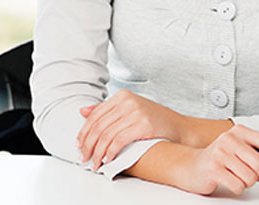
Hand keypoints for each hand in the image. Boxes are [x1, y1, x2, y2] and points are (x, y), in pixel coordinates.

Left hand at [77, 90, 202, 169]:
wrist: (179, 127)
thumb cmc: (155, 120)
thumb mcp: (130, 109)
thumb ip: (107, 110)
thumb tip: (83, 111)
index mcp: (122, 96)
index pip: (95, 116)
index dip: (84, 133)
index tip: (79, 145)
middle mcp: (128, 102)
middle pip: (99, 126)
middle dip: (88, 145)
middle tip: (84, 158)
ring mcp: (136, 112)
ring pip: (106, 135)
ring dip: (98, 152)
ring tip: (95, 162)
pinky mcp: (143, 125)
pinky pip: (118, 141)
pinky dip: (110, 152)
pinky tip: (108, 159)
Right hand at [172, 125, 258, 195]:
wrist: (191, 166)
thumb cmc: (220, 158)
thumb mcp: (243, 149)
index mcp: (240, 131)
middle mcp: (230, 139)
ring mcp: (220, 154)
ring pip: (251, 177)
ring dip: (250, 183)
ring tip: (242, 178)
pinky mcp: (213, 169)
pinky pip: (238, 185)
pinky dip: (239, 188)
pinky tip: (232, 181)